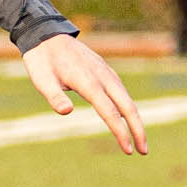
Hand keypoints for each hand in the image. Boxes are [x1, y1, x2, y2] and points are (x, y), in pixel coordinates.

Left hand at [23, 33, 146, 155]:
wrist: (45, 34)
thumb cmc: (42, 61)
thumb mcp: (42, 80)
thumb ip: (55, 97)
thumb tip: (67, 112)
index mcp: (88, 82)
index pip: (110, 112)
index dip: (121, 133)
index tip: (128, 150)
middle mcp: (102, 76)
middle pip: (128, 106)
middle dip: (138, 129)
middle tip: (144, 152)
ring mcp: (105, 71)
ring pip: (127, 98)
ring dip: (135, 119)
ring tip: (139, 139)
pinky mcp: (104, 69)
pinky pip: (121, 90)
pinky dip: (128, 106)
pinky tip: (127, 116)